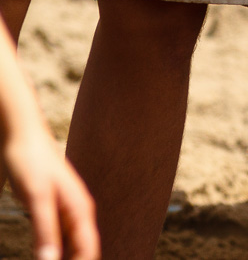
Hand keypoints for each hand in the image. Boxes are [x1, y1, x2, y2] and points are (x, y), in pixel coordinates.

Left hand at [3, 125, 98, 259]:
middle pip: (82, 250)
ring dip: (63, 258)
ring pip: (70, 245)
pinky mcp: (53, 209)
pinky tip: (44, 255)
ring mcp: (66, 211)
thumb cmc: (31, 163)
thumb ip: (45, 230)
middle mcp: (78, 212)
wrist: (22, 137)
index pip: (88, 249)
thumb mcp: (37, 198)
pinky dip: (53, 250)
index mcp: (80, 210)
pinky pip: (58, 237)